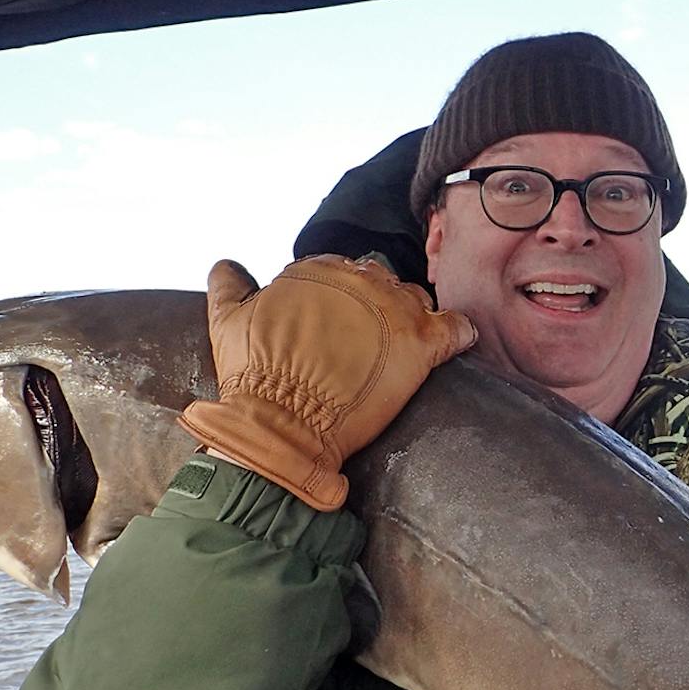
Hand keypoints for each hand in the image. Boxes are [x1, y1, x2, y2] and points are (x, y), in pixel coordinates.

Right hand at [178, 255, 477, 510]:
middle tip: (373, 340)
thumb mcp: (228, 320)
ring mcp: (392, 310)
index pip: (345, 272)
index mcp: (316, 270)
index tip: (344, 323)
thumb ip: (230, 285)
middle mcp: (357, 280)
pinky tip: (459, 341)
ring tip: (405, 346)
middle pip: (383, 284)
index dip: (346, 298)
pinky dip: (461, 334)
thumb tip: (227, 265)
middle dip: (380, 306)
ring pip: (418, 301)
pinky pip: (456, 328)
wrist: (280, 425)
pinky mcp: (419, 344)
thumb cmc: (254, 378)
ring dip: (414, 318)